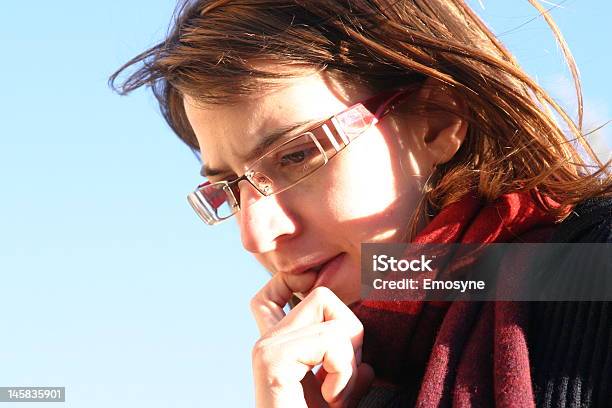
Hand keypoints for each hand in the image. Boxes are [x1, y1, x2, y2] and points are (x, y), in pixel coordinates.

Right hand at [250, 272, 374, 406]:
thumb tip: (366, 366)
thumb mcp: (339, 401)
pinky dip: (343, 373)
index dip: (298, 287)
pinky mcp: (271, 359)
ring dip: (349, 360)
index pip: (271, 293)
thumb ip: (348, 374)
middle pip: (322, 295)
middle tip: (341, 376)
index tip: (326, 323)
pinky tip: (329, 400)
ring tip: (335, 396)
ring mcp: (266, 348)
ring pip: (333, 315)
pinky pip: (331, 342)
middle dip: (351, 332)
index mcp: (278, 350)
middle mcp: (267, 343)